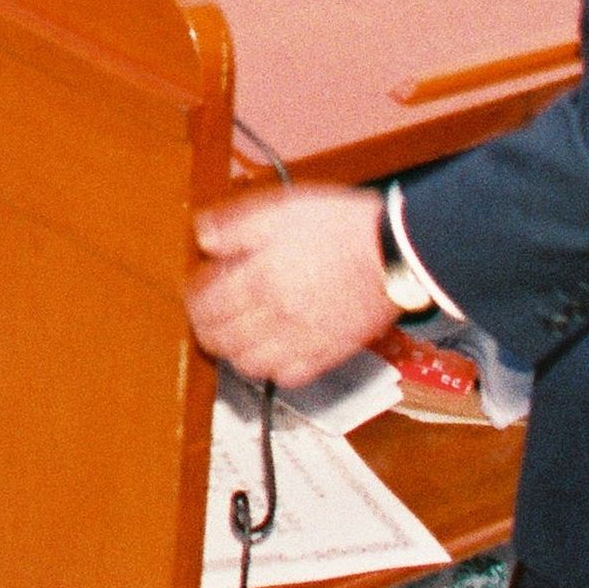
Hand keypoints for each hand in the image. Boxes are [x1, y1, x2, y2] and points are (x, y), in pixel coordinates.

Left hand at [186, 186, 397, 388]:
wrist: (395, 251)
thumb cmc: (341, 226)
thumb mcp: (281, 209)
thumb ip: (236, 226)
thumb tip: (204, 238)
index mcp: (259, 278)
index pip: (206, 305)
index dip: (193, 301)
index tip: (195, 294)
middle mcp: (276, 315)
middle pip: (222, 340)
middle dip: (207, 330)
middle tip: (209, 320)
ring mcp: (303, 339)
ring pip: (251, 365)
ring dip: (235, 353)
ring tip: (237, 338)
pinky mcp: (329, 353)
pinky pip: (290, 377)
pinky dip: (273, 370)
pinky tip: (272, 354)